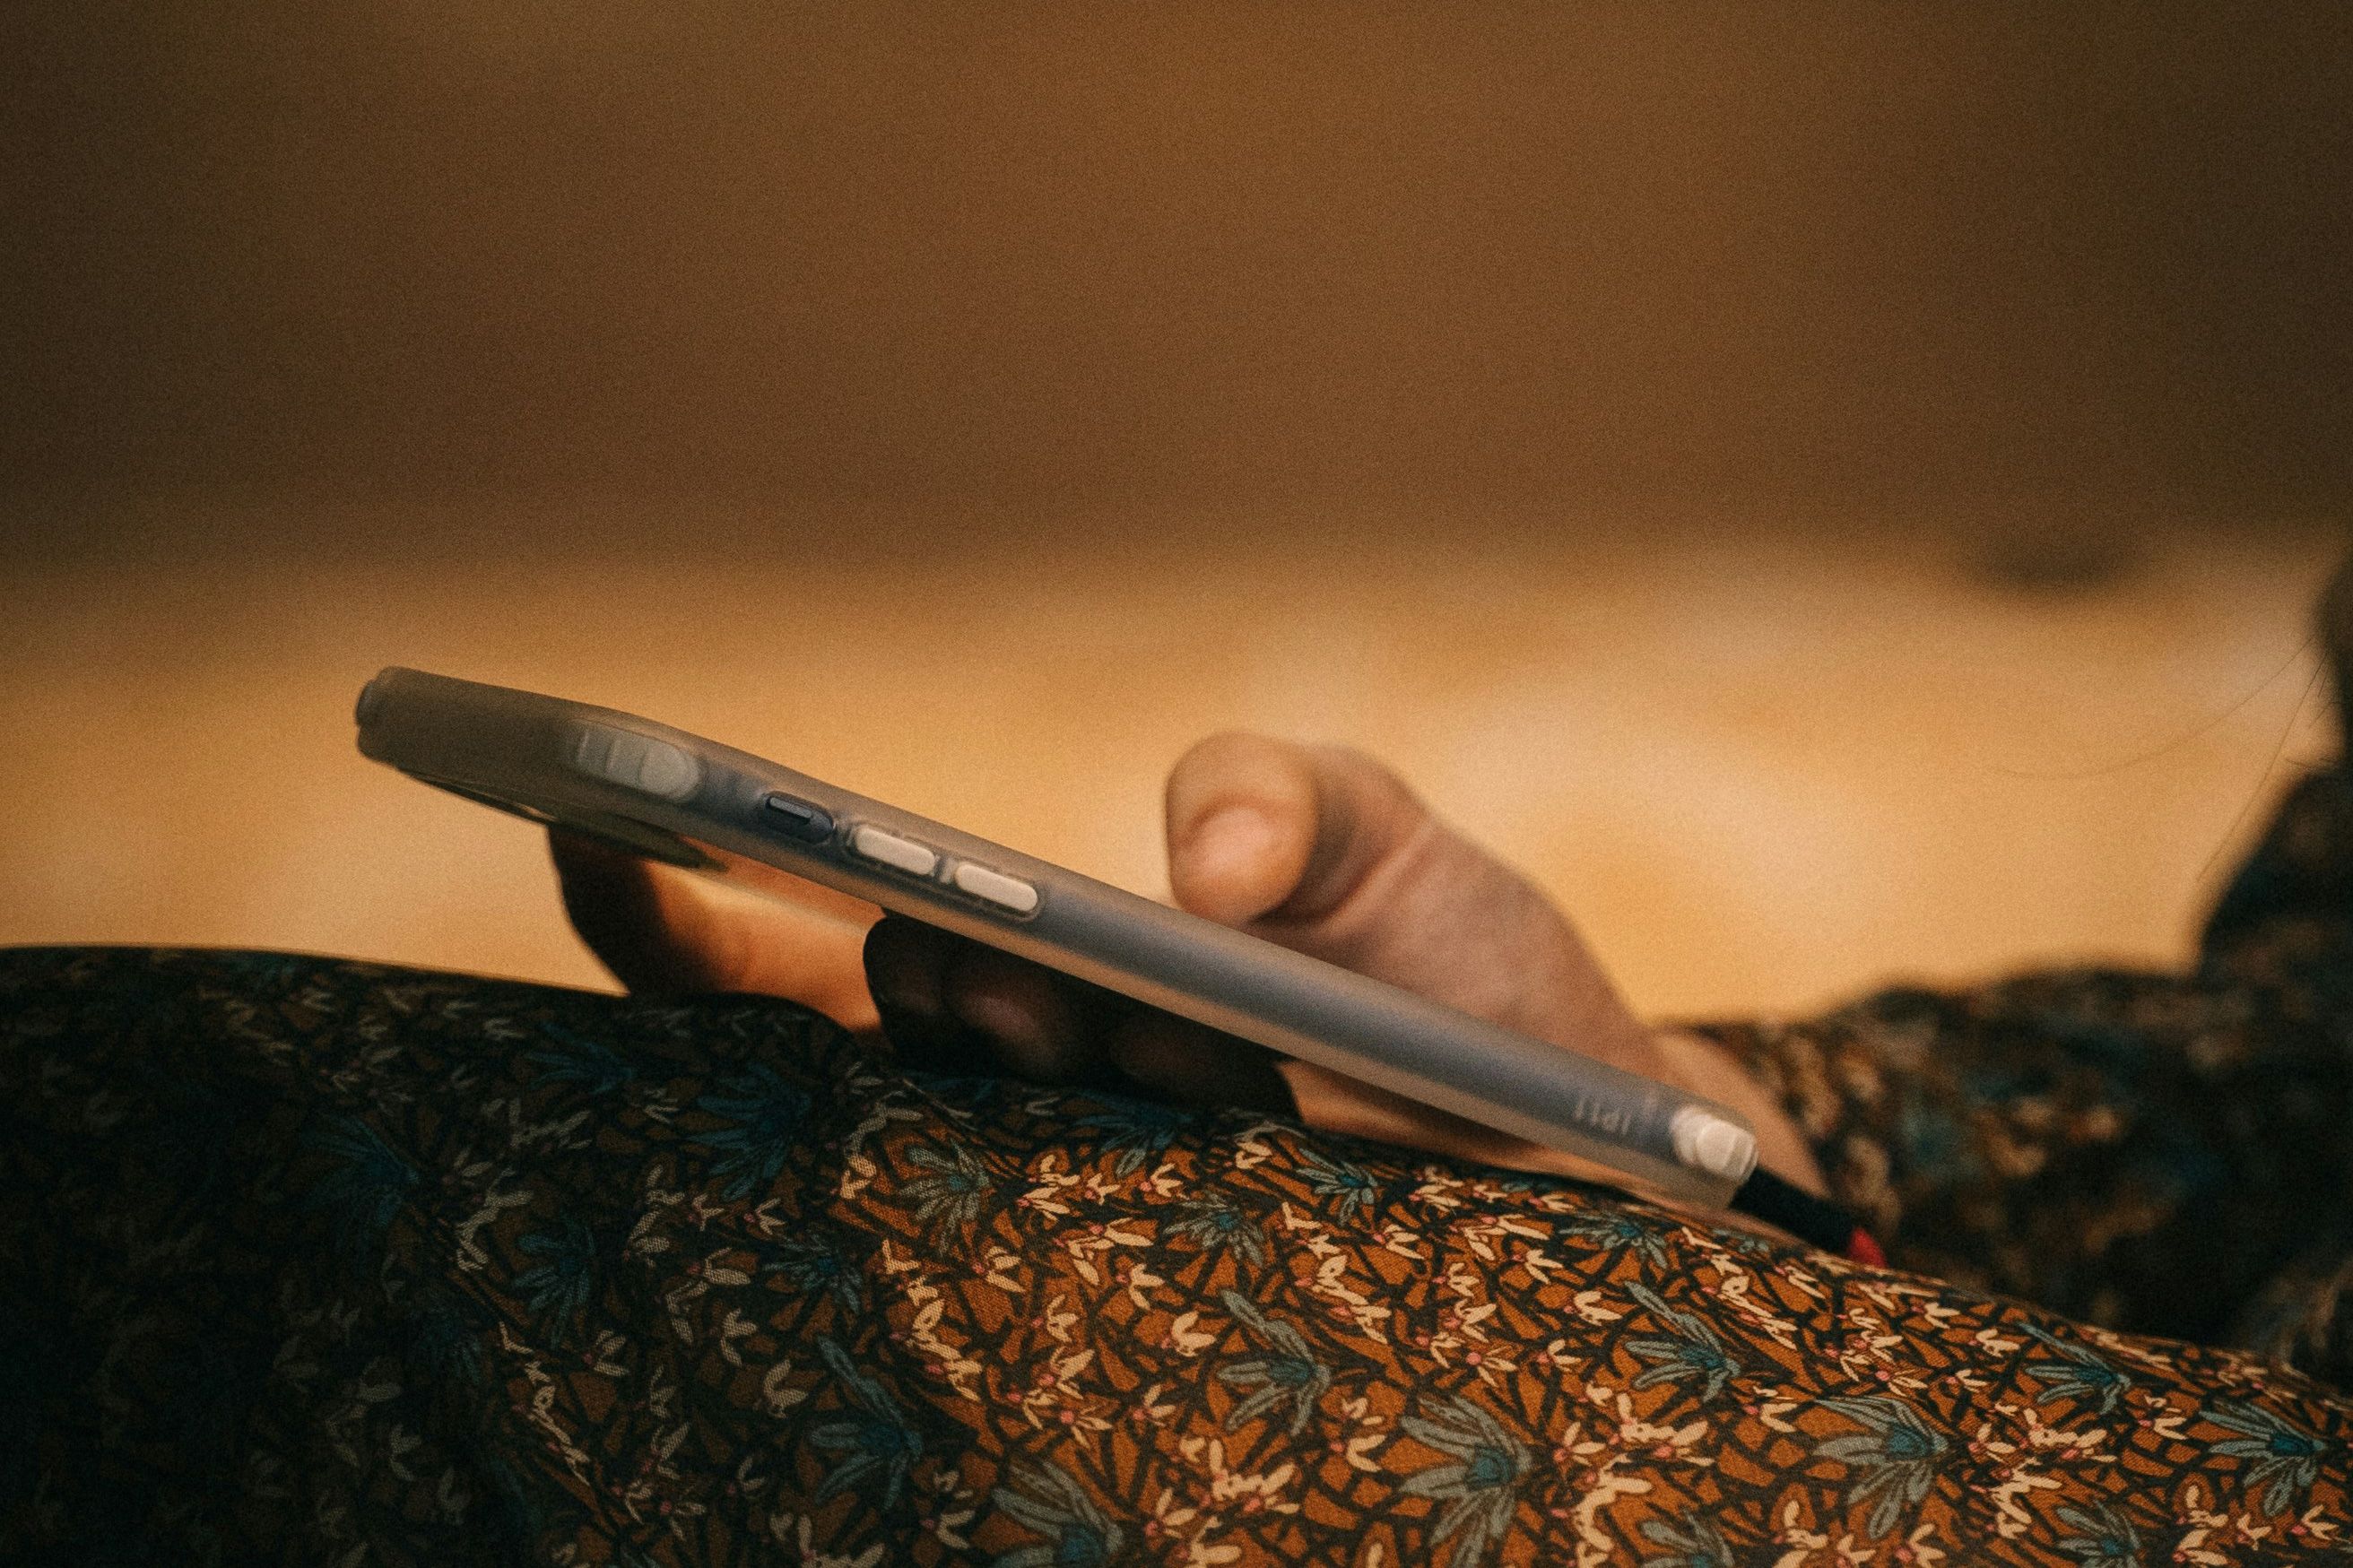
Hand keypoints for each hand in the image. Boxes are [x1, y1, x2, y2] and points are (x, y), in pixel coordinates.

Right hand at [550, 734, 1824, 1193]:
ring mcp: (1112, 1211)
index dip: (678, 903)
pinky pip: (1087, 1276)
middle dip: (900, 971)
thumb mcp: (1377, 840)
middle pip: (877, 1052)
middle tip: (966, 934)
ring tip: (1092, 1003)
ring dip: (1020, 1057)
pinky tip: (1174, 1119)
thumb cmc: (1459, 982)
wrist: (1627, 1142)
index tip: (586, 823)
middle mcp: (1041, 1110)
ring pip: (983, 1149)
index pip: (809, 954)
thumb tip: (1195, 872)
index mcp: (1036, 984)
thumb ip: (1275, 793)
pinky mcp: (1209, 1298)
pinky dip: (1078, 1214)